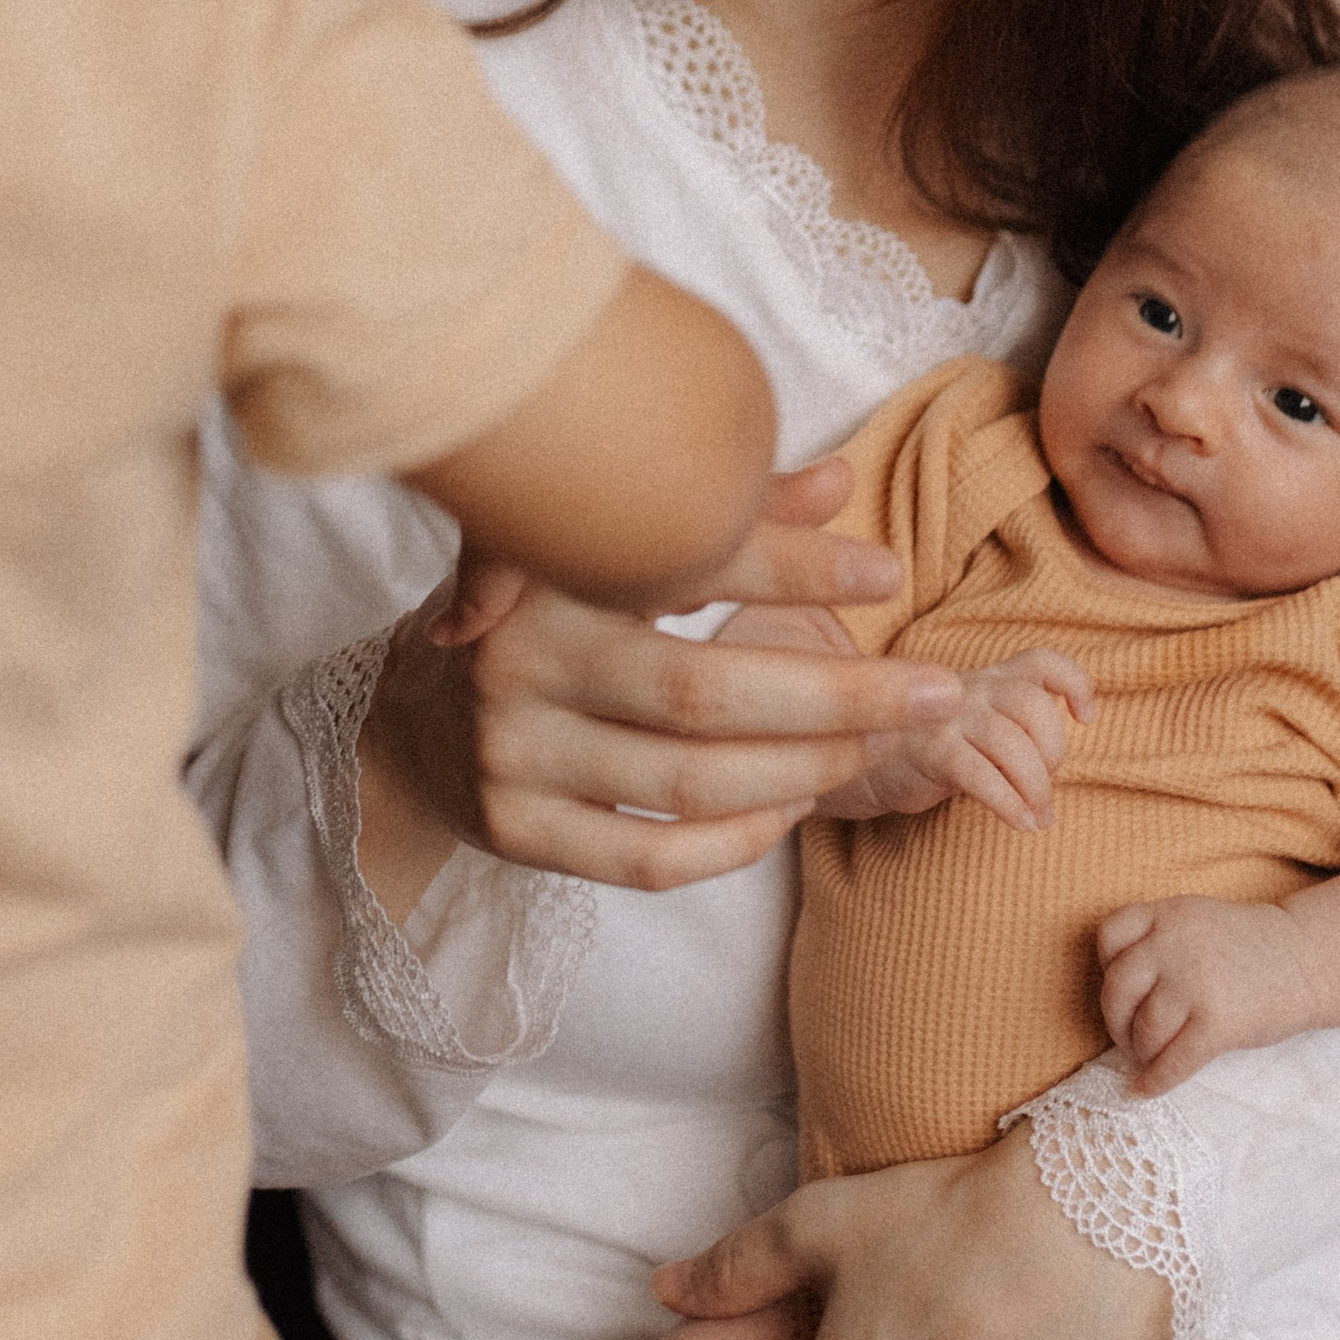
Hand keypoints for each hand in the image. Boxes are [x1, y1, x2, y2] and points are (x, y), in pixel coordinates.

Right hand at [357, 461, 964, 915]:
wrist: (406, 726)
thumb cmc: (538, 624)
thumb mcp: (606, 557)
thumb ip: (723, 522)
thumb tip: (840, 481)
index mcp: (544, 571)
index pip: (688, 567)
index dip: (795, 568)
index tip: (887, 570)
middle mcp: (517, 659)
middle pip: (703, 692)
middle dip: (836, 696)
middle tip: (932, 692)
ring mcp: (511, 755)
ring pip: (686, 782)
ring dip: (798, 771)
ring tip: (866, 748)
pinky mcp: (515, 833)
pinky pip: (649, 858)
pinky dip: (735, 843)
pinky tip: (789, 812)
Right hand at [775, 644, 1089, 832]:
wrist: (848, 765)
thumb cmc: (921, 753)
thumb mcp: (966, 729)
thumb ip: (1005, 728)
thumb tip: (1055, 767)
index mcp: (984, 681)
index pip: (1042, 663)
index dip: (1075, 684)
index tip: (1086, 718)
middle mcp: (966, 690)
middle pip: (1033, 705)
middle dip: (1054, 752)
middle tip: (1044, 789)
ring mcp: (944, 717)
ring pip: (1012, 742)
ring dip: (1036, 786)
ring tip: (1037, 815)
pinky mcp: (927, 751)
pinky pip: (982, 775)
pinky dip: (1010, 803)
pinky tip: (1019, 824)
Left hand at [1097, 893, 1321, 1092]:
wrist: (1307, 961)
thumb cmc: (1247, 947)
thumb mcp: (1197, 920)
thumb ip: (1158, 939)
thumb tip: (1117, 995)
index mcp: (1168, 914)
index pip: (1109, 936)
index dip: (1106, 966)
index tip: (1123, 988)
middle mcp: (1174, 944)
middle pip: (1117, 989)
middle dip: (1116, 1019)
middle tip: (1128, 1035)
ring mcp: (1195, 983)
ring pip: (1144, 1030)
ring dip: (1140, 1051)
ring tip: (1149, 1056)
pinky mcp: (1217, 1023)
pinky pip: (1173, 1061)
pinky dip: (1155, 1081)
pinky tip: (1144, 1090)